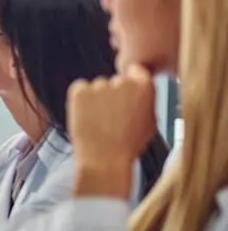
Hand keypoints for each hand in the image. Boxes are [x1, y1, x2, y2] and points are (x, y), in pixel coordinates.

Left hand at [68, 64, 156, 197]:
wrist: (105, 159)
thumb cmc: (128, 146)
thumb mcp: (150, 122)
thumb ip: (146, 101)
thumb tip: (141, 92)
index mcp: (144, 86)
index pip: (136, 72)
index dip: (130, 84)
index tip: (126, 95)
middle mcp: (122, 81)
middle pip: (115, 81)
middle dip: (113, 94)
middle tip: (110, 115)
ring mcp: (99, 85)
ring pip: (96, 86)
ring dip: (96, 98)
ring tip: (98, 121)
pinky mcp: (79, 91)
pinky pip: (79, 89)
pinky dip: (80, 99)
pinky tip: (86, 116)